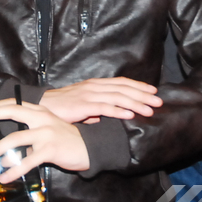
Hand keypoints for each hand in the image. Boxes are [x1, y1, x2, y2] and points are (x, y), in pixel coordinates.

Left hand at [0, 101, 88, 182]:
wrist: (89, 147)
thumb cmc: (67, 139)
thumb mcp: (47, 130)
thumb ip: (29, 134)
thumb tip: (8, 148)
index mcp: (40, 111)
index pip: (14, 105)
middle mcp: (42, 118)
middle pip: (13, 111)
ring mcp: (46, 133)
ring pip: (16, 138)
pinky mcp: (50, 149)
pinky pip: (28, 161)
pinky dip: (15, 170)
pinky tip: (6, 176)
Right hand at [38, 77, 160, 123]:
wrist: (42, 106)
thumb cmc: (61, 107)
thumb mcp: (81, 106)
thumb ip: (93, 110)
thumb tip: (102, 118)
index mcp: (95, 84)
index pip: (121, 83)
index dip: (138, 86)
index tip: (153, 91)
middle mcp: (95, 87)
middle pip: (124, 89)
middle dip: (143, 95)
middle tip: (159, 101)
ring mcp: (89, 95)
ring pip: (118, 97)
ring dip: (136, 103)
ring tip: (150, 109)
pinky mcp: (84, 105)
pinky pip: (105, 107)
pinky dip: (119, 111)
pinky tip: (130, 115)